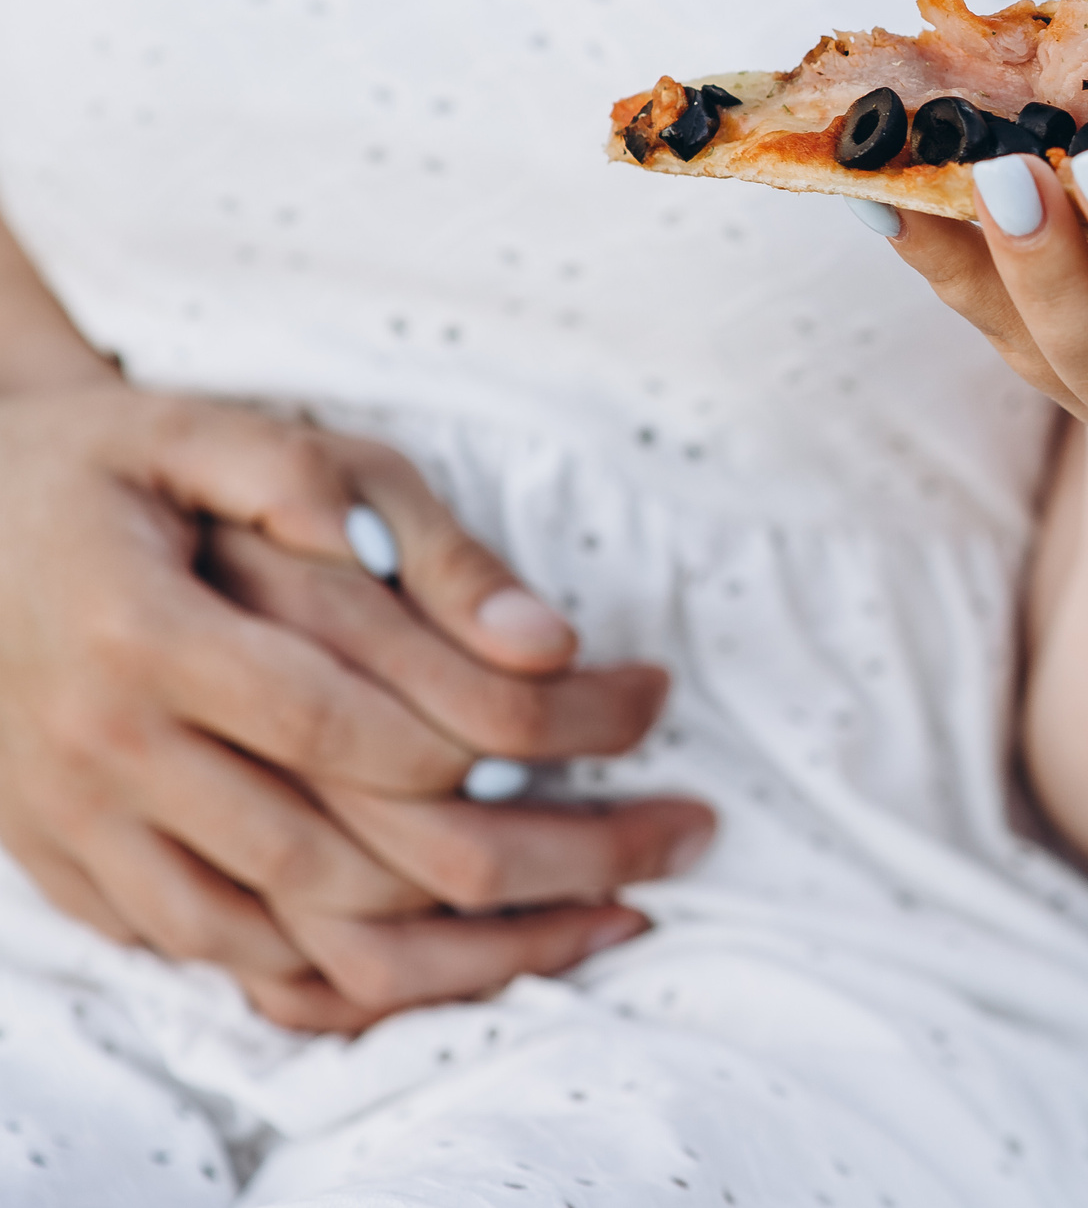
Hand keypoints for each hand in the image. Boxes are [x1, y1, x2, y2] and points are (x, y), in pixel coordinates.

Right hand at [0, 384, 713, 1031]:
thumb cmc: (115, 466)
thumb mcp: (224, 433)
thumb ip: (366, 508)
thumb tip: (531, 632)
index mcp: (153, 637)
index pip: (377, 729)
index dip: (535, 731)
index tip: (653, 704)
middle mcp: (116, 756)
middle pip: (373, 857)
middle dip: (552, 854)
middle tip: (683, 828)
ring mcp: (94, 834)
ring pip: (314, 942)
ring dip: (482, 942)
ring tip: (616, 906)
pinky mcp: (85, 878)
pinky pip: (240, 967)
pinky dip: (367, 974)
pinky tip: (475, 943)